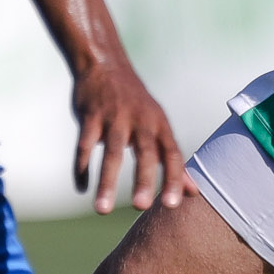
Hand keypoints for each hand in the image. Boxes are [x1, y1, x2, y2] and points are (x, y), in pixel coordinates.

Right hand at [70, 54, 194, 213]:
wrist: (105, 64)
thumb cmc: (136, 104)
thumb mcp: (158, 125)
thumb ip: (172, 159)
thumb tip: (192, 192)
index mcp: (159, 124)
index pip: (172, 153)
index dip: (174, 178)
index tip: (172, 204)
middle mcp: (140, 120)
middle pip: (145, 152)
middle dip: (143, 180)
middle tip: (141, 207)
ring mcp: (114, 117)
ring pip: (111, 152)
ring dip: (106, 182)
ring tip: (102, 209)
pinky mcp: (90, 115)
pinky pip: (84, 145)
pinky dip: (81, 167)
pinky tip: (82, 187)